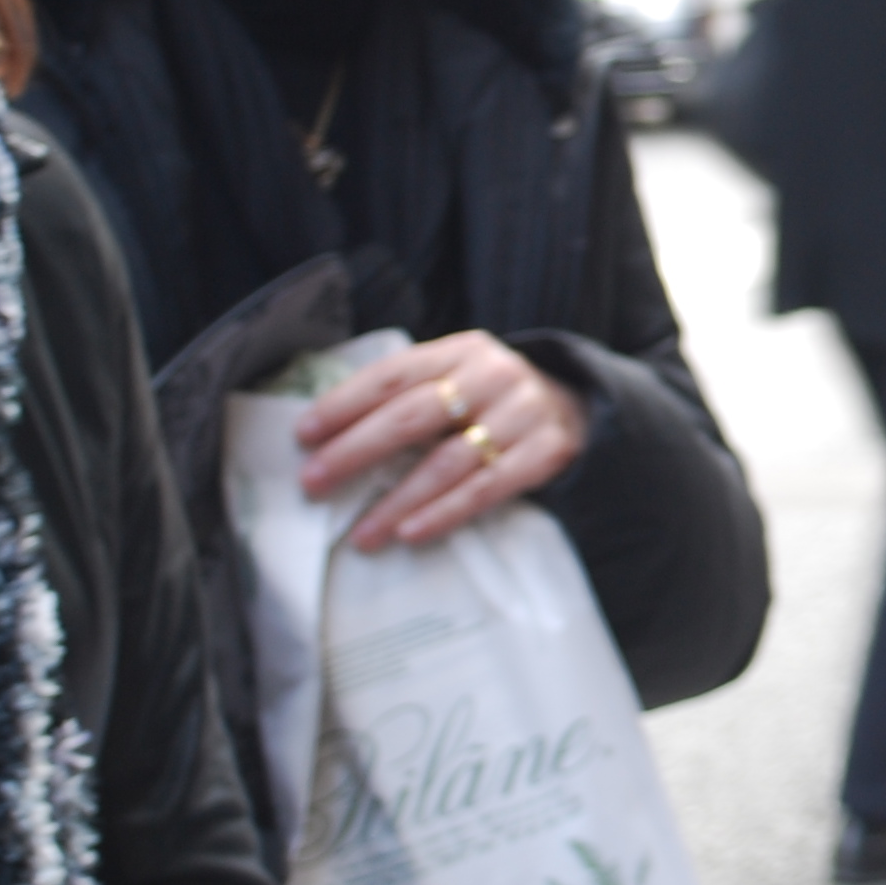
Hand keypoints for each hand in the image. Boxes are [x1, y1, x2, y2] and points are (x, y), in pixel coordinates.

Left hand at [295, 330, 582, 548]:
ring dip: (397, 500)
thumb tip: (329, 438)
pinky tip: (411, 533)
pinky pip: (488, 489)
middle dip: (356, 451)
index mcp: (461, 350)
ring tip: (360, 534)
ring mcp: (523, 414)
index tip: (303, 435)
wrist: (581, 408)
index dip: (344, 404)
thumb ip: (412, 395)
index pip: (393, 375)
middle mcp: (493, 375)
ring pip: (448, 462)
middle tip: (314, 483)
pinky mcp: (548, 452)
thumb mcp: (460, 380)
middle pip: (413, 416)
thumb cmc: (495, 402)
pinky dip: (445, 513)